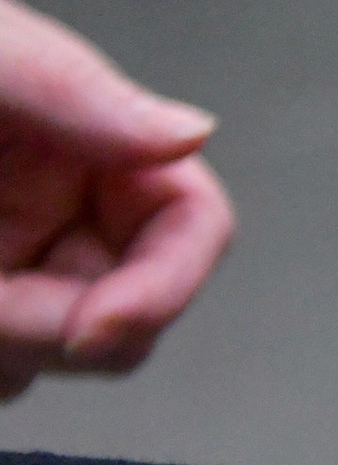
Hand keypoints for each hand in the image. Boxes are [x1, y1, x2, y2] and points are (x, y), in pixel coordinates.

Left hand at [0, 0, 235, 400]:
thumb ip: (83, 94)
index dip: (164, 290)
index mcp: (96, 149)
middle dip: (68, 331)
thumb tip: (191, 131)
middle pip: (132, 316)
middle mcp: (67, 211)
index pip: (193, 230)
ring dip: (16, 348)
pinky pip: (9, 370)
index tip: (92, 328)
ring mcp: (20, 262)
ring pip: (61, 357)